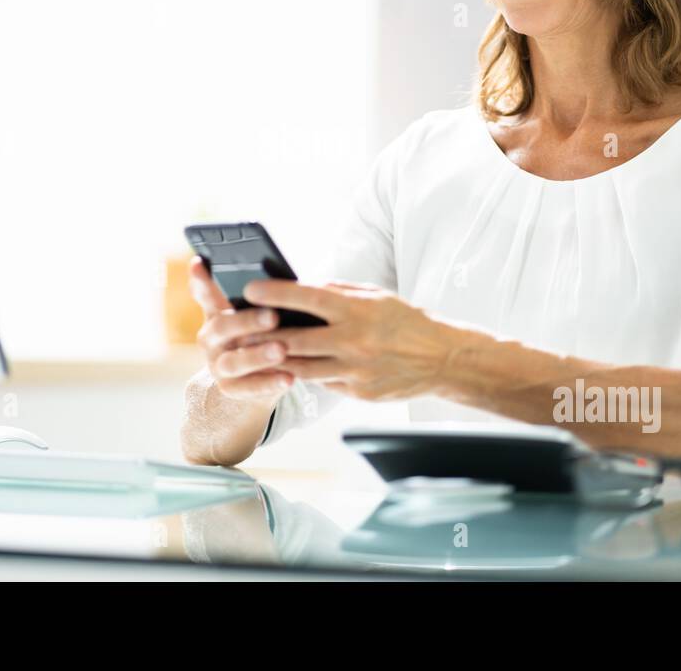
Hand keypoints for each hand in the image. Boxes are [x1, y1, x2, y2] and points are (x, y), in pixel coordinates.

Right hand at [190, 257, 293, 402]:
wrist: (258, 377)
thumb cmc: (264, 333)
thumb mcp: (260, 313)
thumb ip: (264, 297)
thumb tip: (281, 278)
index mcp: (217, 312)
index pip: (205, 293)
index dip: (201, 280)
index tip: (199, 263)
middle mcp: (211, 338)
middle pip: (222, 326)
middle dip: (247, 321)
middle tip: (273, 316)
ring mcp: (217, 364)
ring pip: (232, 361)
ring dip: (257, 355)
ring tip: (281, 350)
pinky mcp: (229, 388)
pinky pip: (247, 388)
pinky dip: (268, 383)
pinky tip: (288, 378)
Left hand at [239, 278, 458, 401]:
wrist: (442, 358)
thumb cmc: (405, 320)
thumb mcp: (374, 296)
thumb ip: (338, 292)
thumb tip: (301, 288)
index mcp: (356, 311)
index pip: (306, 298)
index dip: (274, 294)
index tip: (250, 289)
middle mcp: (353, 341)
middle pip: (293, 339)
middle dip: (261, 335)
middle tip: (238, 329)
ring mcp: (354, 370)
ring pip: (300, 368)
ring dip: (274, 360)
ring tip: (252, 353)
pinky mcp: (357, 392)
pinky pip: (321, 383)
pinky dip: (304, 374)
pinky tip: (286, 368)